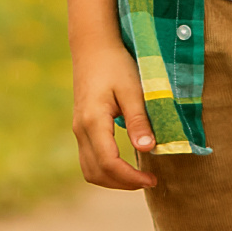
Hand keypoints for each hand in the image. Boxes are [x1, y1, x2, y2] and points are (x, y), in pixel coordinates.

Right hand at [70, 43, 158, 189]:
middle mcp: (81, 129)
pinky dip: (106, 169)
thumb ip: (138, 120)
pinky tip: (125, 164)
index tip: (153, 179)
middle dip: (122, 184)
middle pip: (96, 173)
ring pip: (89, 170)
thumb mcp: (132, 89)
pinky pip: (89, 159)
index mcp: (93, 121)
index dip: (130, 177)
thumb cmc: (116, 64)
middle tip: (149, 181)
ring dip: (113, 180)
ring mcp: (78, 129)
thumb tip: (147, 149)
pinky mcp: (81, 128)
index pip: (109, 163)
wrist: (93, 47)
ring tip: (138, 177)